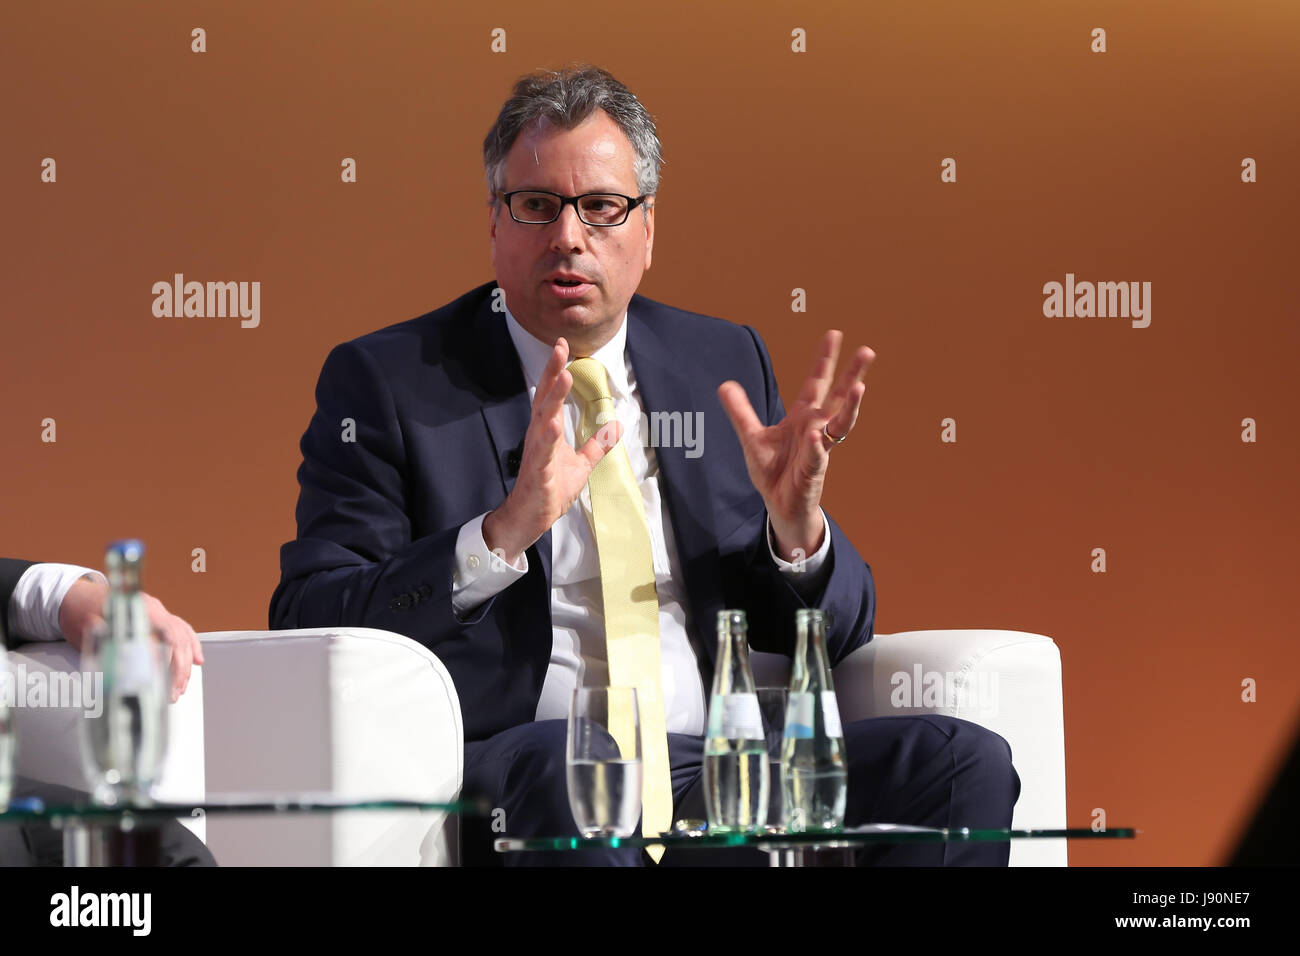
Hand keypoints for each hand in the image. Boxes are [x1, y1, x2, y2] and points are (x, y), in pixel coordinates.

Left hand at [58, 577, 204, 702]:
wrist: (77, 597)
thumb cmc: (80, 613)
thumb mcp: (87, 631)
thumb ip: (105, 645)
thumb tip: (122, 670)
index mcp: (137, 609)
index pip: (162, 639)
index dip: (167, 665)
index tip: (164, 686)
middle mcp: (153, 608)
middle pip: (176, 640)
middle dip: (179, 670)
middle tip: (173, 693)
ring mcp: (158, 611)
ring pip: (182, 637)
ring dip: (185, 663)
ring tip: (181, 687)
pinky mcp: (158, 617)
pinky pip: (182, 630)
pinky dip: (192, 646)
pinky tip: (198, 661)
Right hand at [482, 337, 620, 563]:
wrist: (532, 516)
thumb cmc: (551, 488)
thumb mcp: (581, 464)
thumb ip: (597, 445)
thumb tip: (617, 426)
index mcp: (547, 430)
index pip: (551, 395)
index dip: (556, 370)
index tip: (563, 346)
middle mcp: (538, 435)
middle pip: (545, 398)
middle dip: (552, 372)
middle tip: (560, 347)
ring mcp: (536, 451)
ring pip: (544, 419)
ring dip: (553, 398)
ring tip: (562, 376)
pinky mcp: (538, 471)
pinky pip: (542, 451)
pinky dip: (548, 437)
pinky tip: (553, 423)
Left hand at [718, 330, 873, 560]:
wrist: (779, 505)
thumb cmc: (774, 472)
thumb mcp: (752, 437)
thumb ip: (740, 411)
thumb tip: (725, 385)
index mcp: (802, 417)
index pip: (816, 382)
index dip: (824, 360)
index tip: (834, 335)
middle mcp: (816, 428)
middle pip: (838, 396)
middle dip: (852, 375)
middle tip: (867, 351)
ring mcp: (819, 448)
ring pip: (840, 424)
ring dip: (850, 406)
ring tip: (859, 389)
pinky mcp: (813, 470)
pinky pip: (818, 456)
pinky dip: (817, 447)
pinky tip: (817, 437)